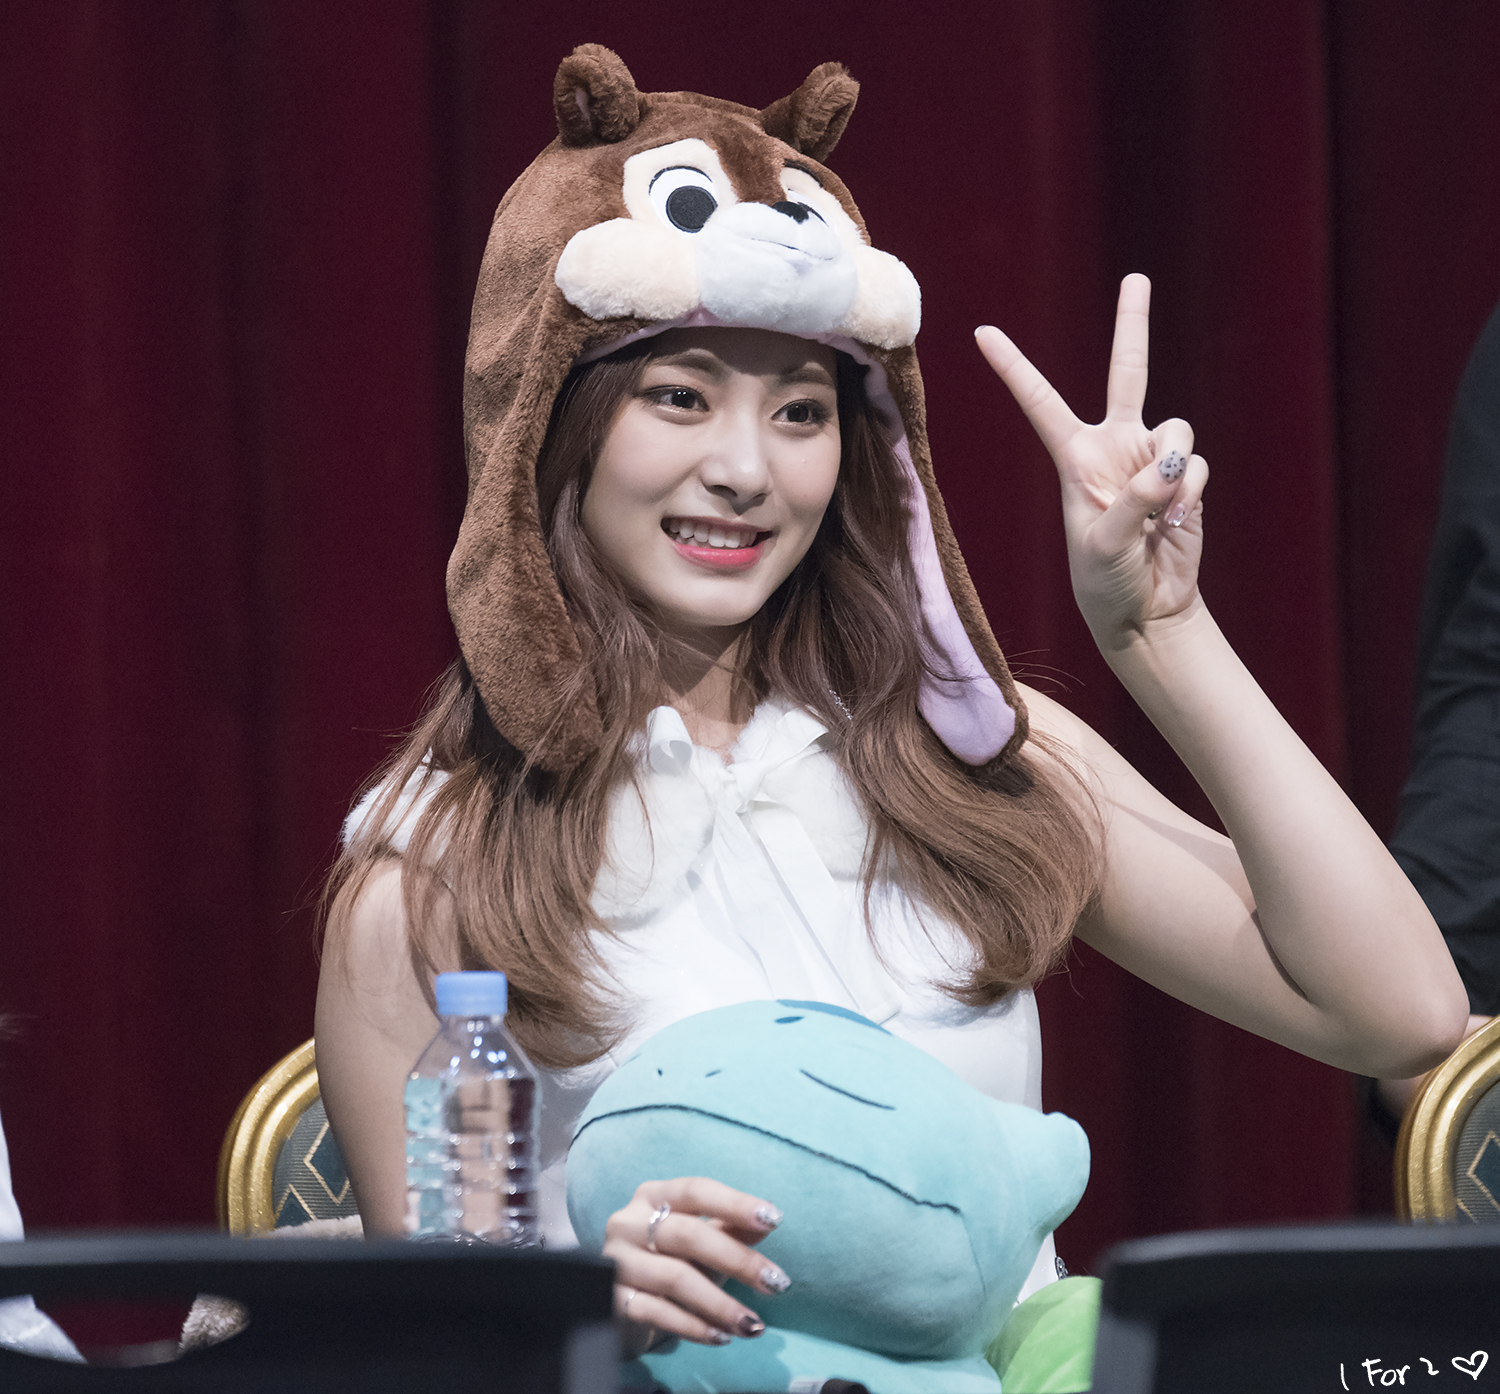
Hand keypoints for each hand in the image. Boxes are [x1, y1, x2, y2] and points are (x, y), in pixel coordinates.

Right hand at [603, 1178, 789, 1354]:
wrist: (621, 1301)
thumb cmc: (669, 1261)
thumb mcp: (702, 1241)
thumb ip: (732, 1228)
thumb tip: (772, 1213)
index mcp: (652, 1195)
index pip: (696, 1190)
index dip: (735, 1203)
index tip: (774, 1219)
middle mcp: (628, 1222)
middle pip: (688, 1234)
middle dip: (737, 1260)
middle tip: (776, 1283)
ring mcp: (617, 1261)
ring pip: (675, 1278)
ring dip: (720, 1304)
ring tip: (752, 1324)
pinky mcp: (612, 1300)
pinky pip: (657, 1313)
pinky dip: (694, 1327)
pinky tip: (721, 1337)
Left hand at [975, 273, 1208, 648]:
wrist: (1146, 611)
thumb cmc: (1105, 583)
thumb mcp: (1103, 545)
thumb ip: (1135, 500)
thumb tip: (1171, 462)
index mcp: (1075, 458)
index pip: (1040, 402)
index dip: (1013, 366)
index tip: (982, 333)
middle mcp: (1114, 448)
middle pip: (1127, 371)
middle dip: (1133, 323)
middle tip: (1137, 277)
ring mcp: (1152, 460)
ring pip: (1177, 426)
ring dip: (1172, 466)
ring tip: (1157, 514)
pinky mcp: (1184, 478)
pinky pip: (1195, 464)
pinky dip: (1190, 493)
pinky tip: (1175, 523)